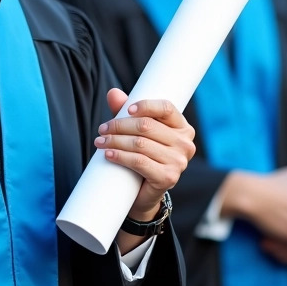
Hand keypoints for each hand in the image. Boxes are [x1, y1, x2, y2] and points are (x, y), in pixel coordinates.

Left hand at [96, 90, 195, 245]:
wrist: (144, 193)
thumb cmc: (143, 155)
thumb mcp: (136, 132)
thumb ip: (126, 112)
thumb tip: (113, 93)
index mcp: (183, 127)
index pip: (166, 108)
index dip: (146, 105)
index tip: (126, 109)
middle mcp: (185, 143)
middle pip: (147, 126)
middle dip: (120, 125)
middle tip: (103, 129)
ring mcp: (179, 161)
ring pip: (140, 144)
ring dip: (115, 141)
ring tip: (100, 141)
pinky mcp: (168, 177)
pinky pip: (139, 162)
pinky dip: (120, 156)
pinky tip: (108, 154)